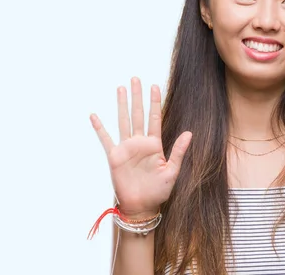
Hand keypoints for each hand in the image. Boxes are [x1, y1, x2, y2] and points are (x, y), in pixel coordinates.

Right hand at [90, 77, 192, 217]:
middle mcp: (139, 143)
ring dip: (122, 105)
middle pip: (138, 114)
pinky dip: (99, 128)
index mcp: (154, 145)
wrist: (141, 206)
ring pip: (123, 121)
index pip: (154, 118)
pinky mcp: (114, 156)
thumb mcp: (172, 171)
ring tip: (120, 88)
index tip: (155, 86)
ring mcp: (126, 148)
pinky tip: (94, 116)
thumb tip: (189, 133)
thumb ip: (179, 152)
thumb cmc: (158, 191)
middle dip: (137, 96)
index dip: (155, 102)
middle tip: (135, 79)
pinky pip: (106, 139)